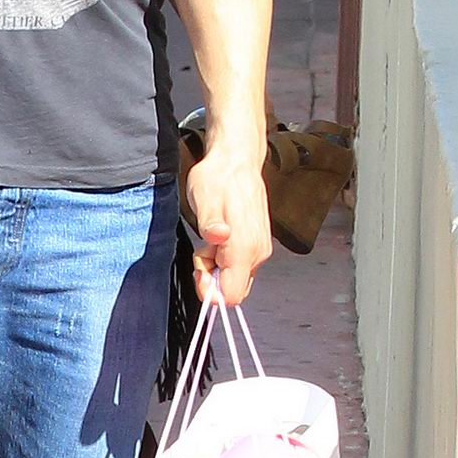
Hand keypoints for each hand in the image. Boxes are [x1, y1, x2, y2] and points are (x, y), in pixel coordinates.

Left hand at [184, 143, 270, 307]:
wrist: (236, 161)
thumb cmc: (219, 178)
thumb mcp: (205, 199)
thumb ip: (211, 224)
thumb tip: (218, 236)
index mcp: (244, 247)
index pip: (231, 296)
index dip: (210, 293)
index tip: (198, 273)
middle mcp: (257, 253)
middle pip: (231, 290)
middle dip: (211, 279)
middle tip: (201, 252)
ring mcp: (259, 249)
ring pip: (234, 277)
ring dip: (215, 266)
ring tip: (208, 238)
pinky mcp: (256, 245)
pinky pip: (238, 266)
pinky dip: (223, 257)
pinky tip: (217, 238)